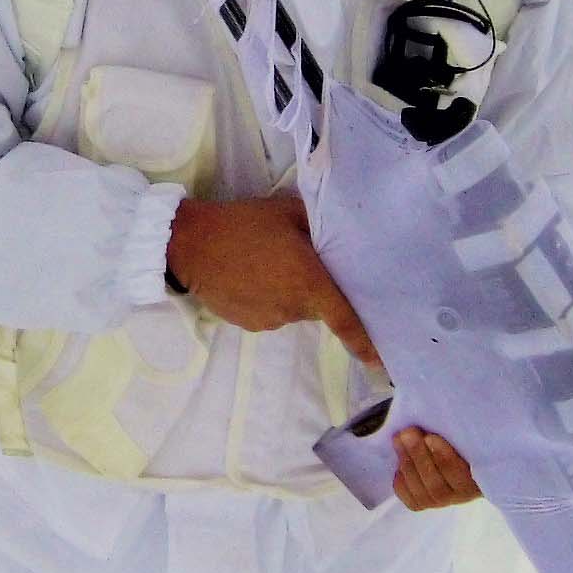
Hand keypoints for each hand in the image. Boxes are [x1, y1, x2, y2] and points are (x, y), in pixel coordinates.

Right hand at [167, 194, 374, 362]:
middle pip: (320, 307)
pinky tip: (252, 277)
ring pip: (294, 310)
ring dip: (291, 293)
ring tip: (269, 265)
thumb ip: (319, 225)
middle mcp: (293, 309)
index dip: (366, 343)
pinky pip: (272, 313)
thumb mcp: (288, 211)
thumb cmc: (243, 224)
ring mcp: (270, 321)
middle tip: (304, 262)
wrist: (190, 245)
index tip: (382, 361)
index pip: (346, 320)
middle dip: (319, 290)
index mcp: (310, 283)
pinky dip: (270, 299)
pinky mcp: (249, 324)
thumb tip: (340, 234)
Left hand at [391, 427, 480, 512]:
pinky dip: (401, 482)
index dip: (443, 458)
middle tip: (407, 432)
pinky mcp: (423, 503)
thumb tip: (446, 411)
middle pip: (436, 484)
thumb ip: (459, 433)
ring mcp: (441, 502)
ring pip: (422, 493)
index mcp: (479, 479)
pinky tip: (397, 463)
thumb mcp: (467, 436)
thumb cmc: (465, 439)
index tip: (430, 437)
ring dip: (407, 463)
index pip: (459, 474)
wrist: (460, 455)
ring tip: (398, 439)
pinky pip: (410, 499)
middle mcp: (461, 495)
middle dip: (419, 456)